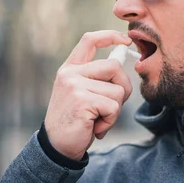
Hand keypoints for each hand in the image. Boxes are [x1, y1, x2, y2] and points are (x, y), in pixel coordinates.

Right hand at [44, 30, 132, 159]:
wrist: (57, 146)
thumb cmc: (75, 120)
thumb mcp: (81, 93)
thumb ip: (96, 78)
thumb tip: (123, 61)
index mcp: (70, 68)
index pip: (89, 40)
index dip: (110, 36)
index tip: (126, 41)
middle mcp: (70, 73)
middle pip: (114, 66)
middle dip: (123, 88)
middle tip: (112, 107)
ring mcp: (75, 86)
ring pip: (117, 90)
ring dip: (115, 110)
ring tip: (97, 119)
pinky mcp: (82, 101)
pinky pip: (113, 107)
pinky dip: (110, 121)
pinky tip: (95, 127)